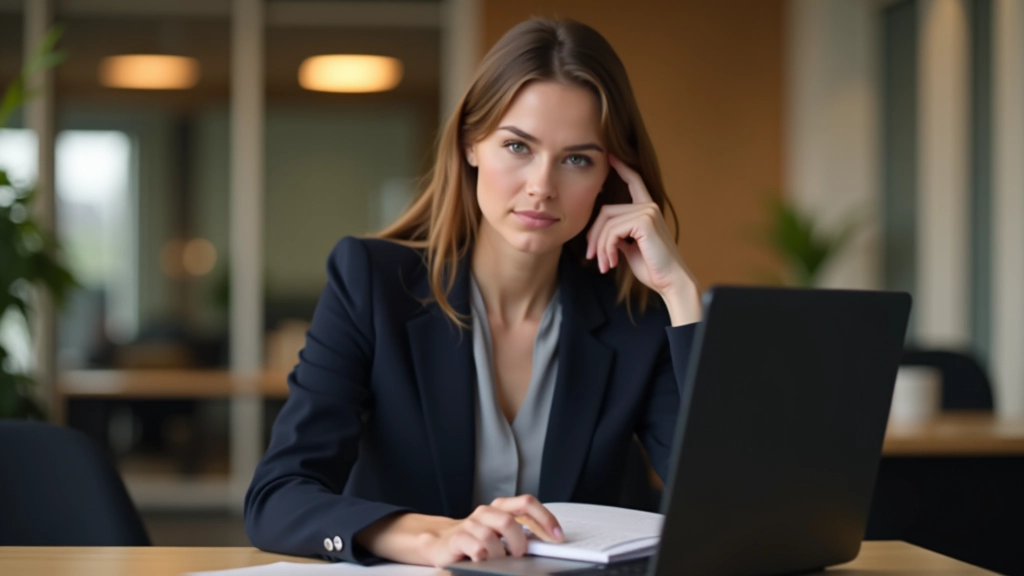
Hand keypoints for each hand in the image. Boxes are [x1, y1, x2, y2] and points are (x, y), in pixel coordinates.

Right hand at [425, 495, 563, 566]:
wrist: (442, 543)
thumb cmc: (478, 539)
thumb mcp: (501, 533)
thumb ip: (521, 533)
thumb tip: (549, 542)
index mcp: (501, 507)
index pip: (527, 503)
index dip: (545, 518)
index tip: (558, 537)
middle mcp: (486, 512)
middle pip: (509, 521)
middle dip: (519, 543)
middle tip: (520, 555)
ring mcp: (470, 524)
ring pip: (492, 538)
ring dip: (500, 555)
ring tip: (499, 562)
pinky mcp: (458, 538)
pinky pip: (477, 550)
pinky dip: (485, 560)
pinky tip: (483, 562)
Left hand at [585, 156, 700, 324]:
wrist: (671, 282)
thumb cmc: (653, 268)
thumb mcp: (630, 248)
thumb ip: (619, 235)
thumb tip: (603, 233)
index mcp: (647, 210)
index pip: (634, 182)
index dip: (622, 167)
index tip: (610, 156)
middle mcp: (648, 206)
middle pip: (606, 211)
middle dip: (594, 236)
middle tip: (593, 257)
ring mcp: (647, 211)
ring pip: (606, 222)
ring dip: (600, 247)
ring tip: (604, 264)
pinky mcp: (644, 221)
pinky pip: (612, 231)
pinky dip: (607, 248)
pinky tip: (613, 263)